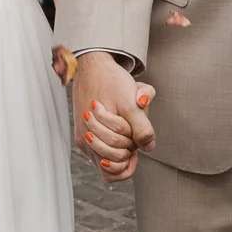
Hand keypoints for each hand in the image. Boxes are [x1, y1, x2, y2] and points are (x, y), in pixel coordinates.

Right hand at [73, 51, 155, 182]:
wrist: (93, 65)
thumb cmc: (111, 81)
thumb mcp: (131, 102)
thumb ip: (142, 127)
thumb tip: (148, 148)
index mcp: (94, 135)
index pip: (116, 165)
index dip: (130, 159)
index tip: (137, 145)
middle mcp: (85, 141)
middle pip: (112, 162)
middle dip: (126, 148)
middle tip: (130, 129)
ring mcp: (84, 138)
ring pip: (104, 158)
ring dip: (119, 145)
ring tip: (125, 127)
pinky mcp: (84, 133)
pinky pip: (100, 150)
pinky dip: (112, 142)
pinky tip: (119, 127)